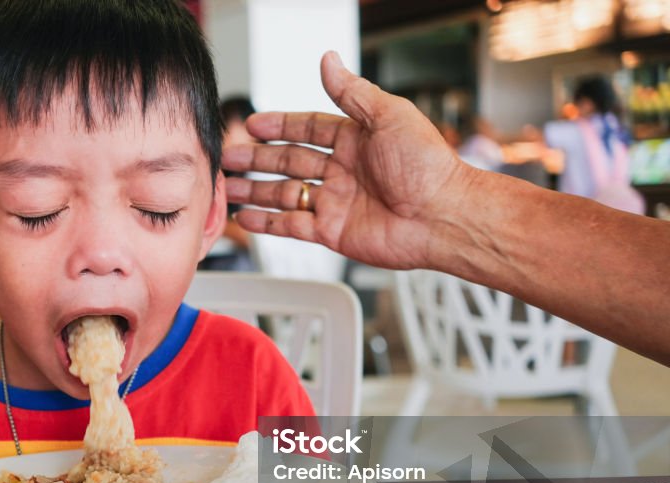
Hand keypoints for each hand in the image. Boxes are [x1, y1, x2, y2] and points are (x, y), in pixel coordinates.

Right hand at [222, 51, 476, 270]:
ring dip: (256, 190)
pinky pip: (292, 225)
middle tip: (229, 157)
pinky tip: (246, 218)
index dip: (279, 126)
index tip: (252, 125)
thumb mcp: (388, 116)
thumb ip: (352, 92)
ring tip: (229, 188)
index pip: (307, 128)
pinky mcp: (333, 232)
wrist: (442, 216)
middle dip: (258, 159)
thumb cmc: (427, 166)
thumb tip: (329, 60)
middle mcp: (343, 171)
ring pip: (285, 194)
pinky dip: (268, 223)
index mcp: (355, 139)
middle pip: (289, 161)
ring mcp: (336, 202)